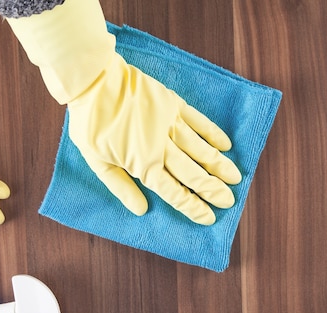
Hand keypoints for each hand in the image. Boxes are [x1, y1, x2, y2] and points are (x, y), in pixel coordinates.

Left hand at [7, 0, 240, 224]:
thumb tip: (142, 210)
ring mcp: (169, 124)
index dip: (194, 207)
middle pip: (193, 174)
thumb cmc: (90, 123)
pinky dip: (213, 134)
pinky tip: (225, 145)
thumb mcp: (97, 161)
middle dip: (213, 190)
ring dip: (220, 166)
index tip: (209, 218)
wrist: (93, 80)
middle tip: (230, 201)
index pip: (175, 193)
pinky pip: (198, 121)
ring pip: (201, 150)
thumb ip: (121, 186)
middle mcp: (161, 147)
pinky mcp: (172, 104)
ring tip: (236, 178)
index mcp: (143, 165)